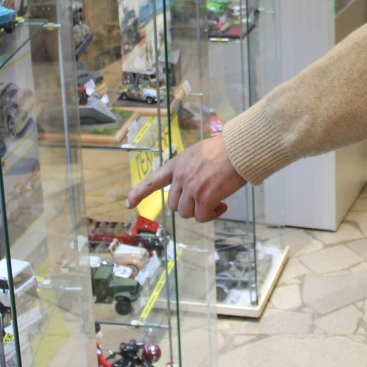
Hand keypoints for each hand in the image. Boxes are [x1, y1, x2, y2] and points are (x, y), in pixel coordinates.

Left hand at [126, 135, 246, 221]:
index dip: (139, 193)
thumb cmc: (224, 150)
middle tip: (204, 201)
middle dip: (188, 206)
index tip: (128, 203)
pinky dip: (212, 214)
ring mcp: (191, 188)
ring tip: (216, 202)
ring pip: (187, 213)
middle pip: (174, 205)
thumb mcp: (197, 154)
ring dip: (200, 212)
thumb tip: (193, 186)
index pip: (152, 181)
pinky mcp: (205, 198)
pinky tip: (222, 204)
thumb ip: (189, 169)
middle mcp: (180, 177)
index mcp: (176, 165)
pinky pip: (202, 216)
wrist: (238, 150)